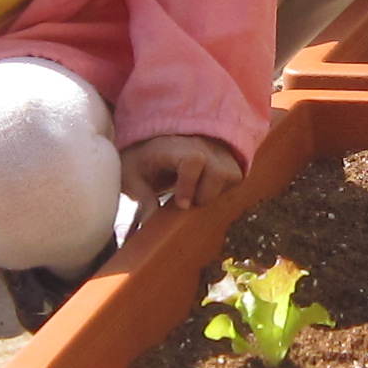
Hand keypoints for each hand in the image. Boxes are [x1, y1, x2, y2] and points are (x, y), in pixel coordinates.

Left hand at [118, 133, 240, 214]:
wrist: (151, 144)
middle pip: (219, 172)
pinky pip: (237, 176)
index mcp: (172, 146)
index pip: (193, 160)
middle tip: (188, 203)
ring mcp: (216, 148)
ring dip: (217, 192)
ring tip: (197, 196)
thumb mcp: (131, 178)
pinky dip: (224, 189)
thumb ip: (141, 198)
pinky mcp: (226, 156)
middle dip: (205, 195)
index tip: (181, 204)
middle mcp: (200, 143)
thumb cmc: (139, 161)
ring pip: (232, 175)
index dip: (189, 185)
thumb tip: (149, 224)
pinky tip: (205, 190)